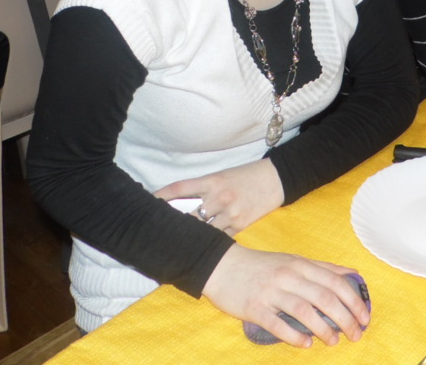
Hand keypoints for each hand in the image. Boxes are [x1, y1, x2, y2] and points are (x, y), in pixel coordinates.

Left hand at [153, 158, 283, 234]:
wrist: (276, 178)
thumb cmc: (246, 175)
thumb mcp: (223, 175)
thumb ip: (205, 188)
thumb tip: (182, 202)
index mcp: (213, 180)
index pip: (181, 188)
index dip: (162, 195)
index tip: (149, 201)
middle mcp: (219, 197)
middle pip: (190, 216)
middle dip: (176, 225)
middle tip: (160, 234)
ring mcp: (230, 213)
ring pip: (204, 230)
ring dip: (192, 237)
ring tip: (177, 246)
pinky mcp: (240, 225)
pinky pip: (220, 237)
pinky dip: (211, 242)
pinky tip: (201, 250)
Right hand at [202, 246, 368, 347]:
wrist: (222, 266)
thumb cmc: (262, 266)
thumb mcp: (293, 260)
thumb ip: (322, 268)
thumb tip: (352, 274)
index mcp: (301, 265)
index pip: (335, 281)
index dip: (354, 300)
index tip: (365, 317)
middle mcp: (289, 276)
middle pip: (325, 297)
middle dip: (345, 318)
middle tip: (355, 335)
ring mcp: (271, 291)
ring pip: (304, 310)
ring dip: (323, 329)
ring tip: (332, 341)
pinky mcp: (254, 307)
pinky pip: (276, 324)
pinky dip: (293, 335)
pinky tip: (305, 344)